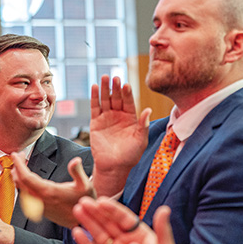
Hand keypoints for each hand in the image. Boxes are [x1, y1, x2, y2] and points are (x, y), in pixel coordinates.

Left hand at [11, 153, 95, 227]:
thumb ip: (77, 171)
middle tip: (18, 156)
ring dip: (18, 177)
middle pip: (20, 182)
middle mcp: (40, 199)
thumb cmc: (84, 202)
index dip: (18, 164)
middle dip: (16, 168)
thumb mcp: (85, 185)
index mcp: (48, 192)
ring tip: (21, 165)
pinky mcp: (40, 209)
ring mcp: (39, 206)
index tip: (14, 154)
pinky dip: (22, 185)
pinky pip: (26, 196)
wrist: (84, 220)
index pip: (26, 177)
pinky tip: (27, 180)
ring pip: (21, 190)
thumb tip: (76, 160)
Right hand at [72, 198, 169, 243]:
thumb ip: (163, 231)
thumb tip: (165, 210)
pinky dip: (85, 243)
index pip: (124, 218)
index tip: (101, 201)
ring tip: (77, 210)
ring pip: (99, 234)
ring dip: (88, 222)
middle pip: (108, 222)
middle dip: (96, 212)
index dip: (112, 209)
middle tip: (83, 202)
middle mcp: (125, 240)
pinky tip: (76, 232)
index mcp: (140, 233)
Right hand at [90, 75, 150, 196]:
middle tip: (115, 77)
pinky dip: (94, 97)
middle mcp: (119, 115)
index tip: (126, 85)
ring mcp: (107, 118)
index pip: (129, 102)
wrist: (114, 167)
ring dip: (104, 88)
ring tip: (104, 77)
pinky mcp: (96, 122)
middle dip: (116, 87)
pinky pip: (95, 107)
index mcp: (131, 118)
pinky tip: (94, 87)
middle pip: (117, 97)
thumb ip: (143, 125)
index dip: (127, 93)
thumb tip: (148, 110)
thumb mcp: (141, 140)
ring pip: (105, 99)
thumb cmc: (130, 155)